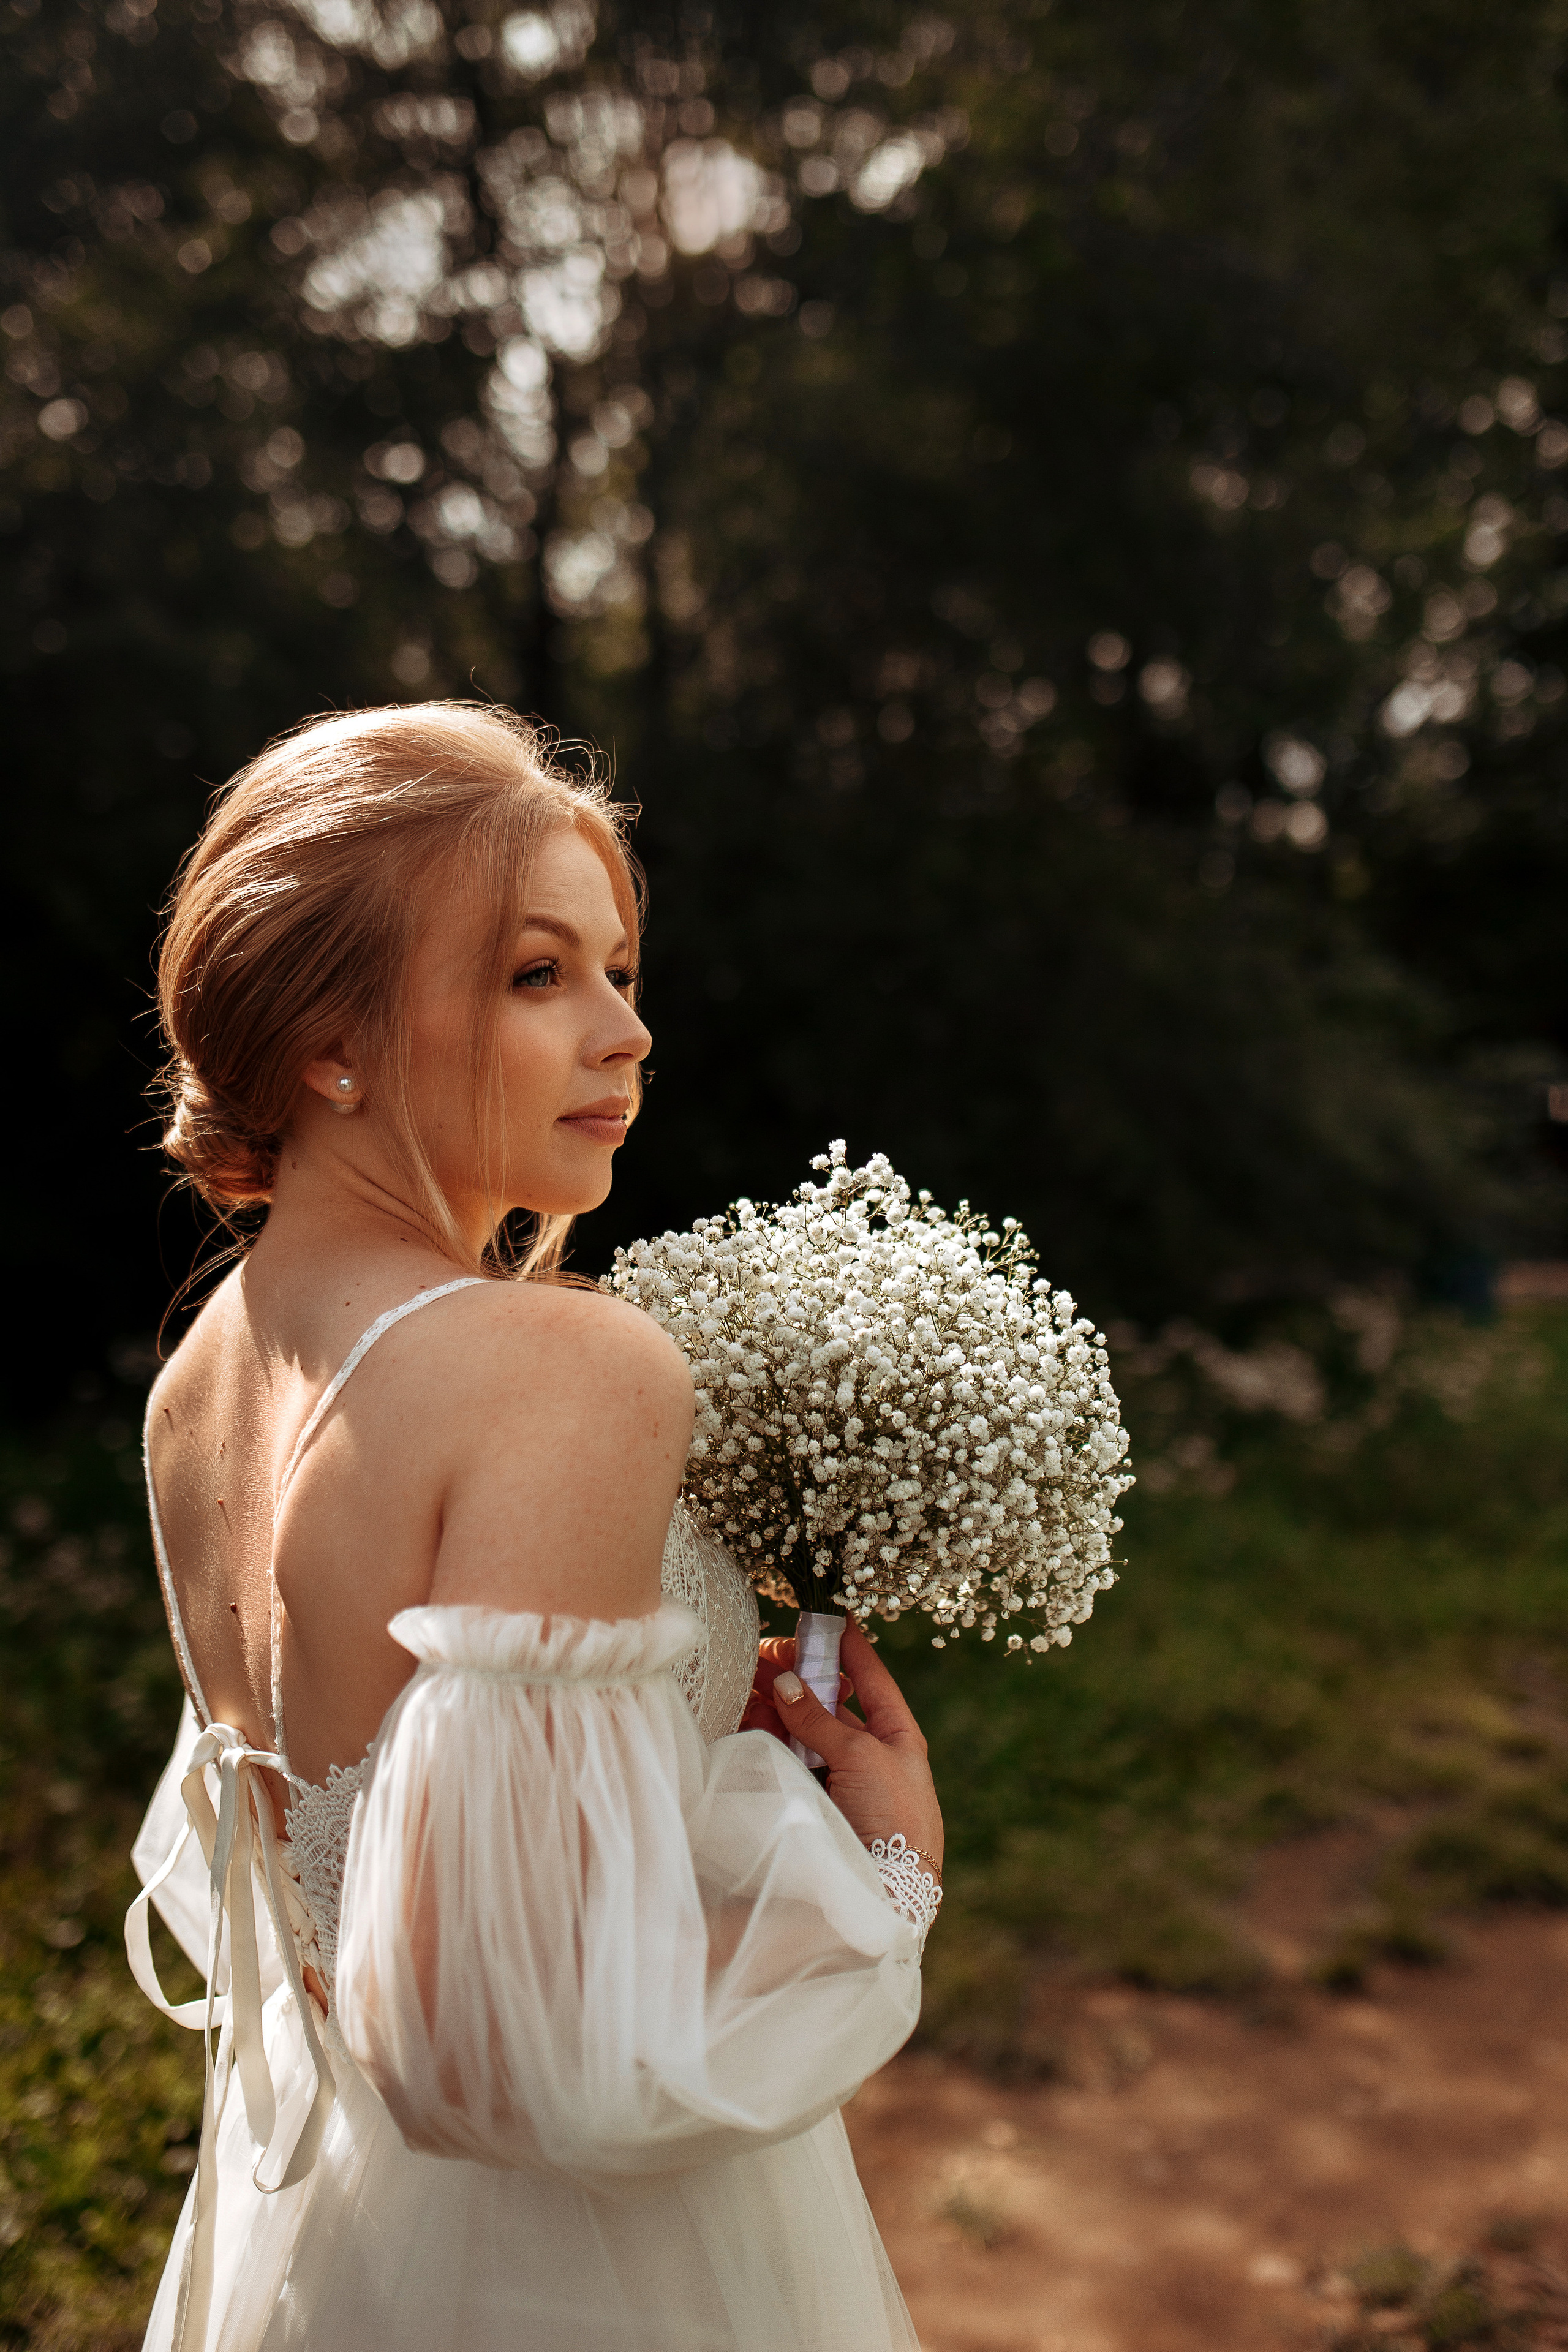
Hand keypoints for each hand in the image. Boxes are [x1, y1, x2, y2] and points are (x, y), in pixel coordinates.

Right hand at [746, 1624, 943, 1869]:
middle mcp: (869, 1754)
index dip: (850, 1648)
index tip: (829, 1618)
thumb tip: (787, 1682)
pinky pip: (788, 1757)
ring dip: (779, 1703)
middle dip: (798, 1677)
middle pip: (829, 1703)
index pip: (872, 1679)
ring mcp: (839, 1778)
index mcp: (898, 1737)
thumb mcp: (863, 1757)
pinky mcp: (813, 1800)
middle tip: (765, 1655)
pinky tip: (750, 1716)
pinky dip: (769, 1735)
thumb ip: (820, 1719)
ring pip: (803, 1729)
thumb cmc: (894, 1817)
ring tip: (751, 1681)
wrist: (888, 1890)